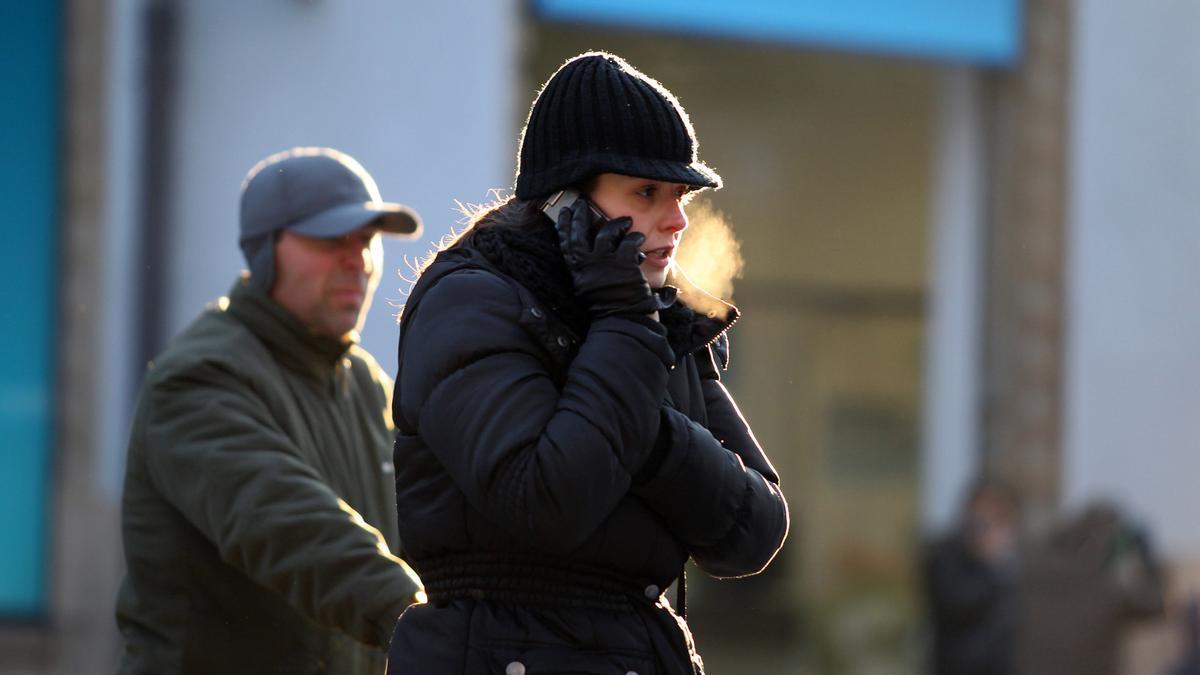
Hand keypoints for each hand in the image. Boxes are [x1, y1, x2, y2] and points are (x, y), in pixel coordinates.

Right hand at [556, 198, 662, 318]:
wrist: (622, 321)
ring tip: (624, 221)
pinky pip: (629, 241)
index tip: (563, 213)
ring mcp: (605, 262)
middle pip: (579, 232)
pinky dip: (634, 237)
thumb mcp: (589, 290)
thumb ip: (588, 272)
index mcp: (577, 272)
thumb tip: (590, 256)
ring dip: (617, 224)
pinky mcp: (624, 263)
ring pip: (607, 232)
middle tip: (581, 203)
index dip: (563, 226)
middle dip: (580, 215)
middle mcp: (587, 265)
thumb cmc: (608, 309)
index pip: (565, 243)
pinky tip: (638, 236)